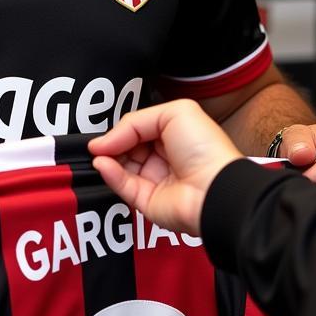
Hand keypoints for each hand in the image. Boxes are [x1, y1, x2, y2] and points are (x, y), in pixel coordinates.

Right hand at [88, 100, 243, 235]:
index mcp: (173, 134)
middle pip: (127, 148)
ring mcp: (155, 180)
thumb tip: (105, 140)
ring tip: (100, 152)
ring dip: (107, 158)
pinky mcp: (147, 201)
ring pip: (121, 167)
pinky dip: (110, 174)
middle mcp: (163, 157)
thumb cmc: (205, 149)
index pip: (138, 129)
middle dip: (113, 143)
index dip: (122, 129)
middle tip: (101, 143)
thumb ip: (134, 122)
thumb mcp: (173, 114)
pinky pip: (123, 186)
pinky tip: (103, 163)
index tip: (106, 131)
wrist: (215, 188)